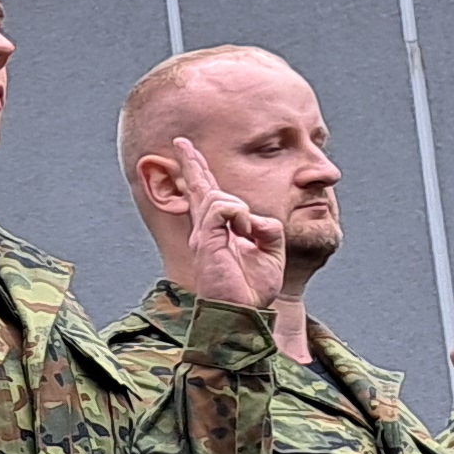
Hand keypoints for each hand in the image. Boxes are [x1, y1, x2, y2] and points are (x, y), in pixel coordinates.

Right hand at [171, 138, 287, 310]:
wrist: (242, 312)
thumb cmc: (252, 289)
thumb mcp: (271, 251)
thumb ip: (267, 228)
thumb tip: (255, 218)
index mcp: (220, 232)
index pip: (211, 197)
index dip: (201, 174)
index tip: (190, 152)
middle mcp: (207, 231)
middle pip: (199, 188)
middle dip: (191, 163)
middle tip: (181, 142)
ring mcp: (204, 235)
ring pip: (217, 195)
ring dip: (239, 209)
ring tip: (247, 233)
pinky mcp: (206, 240)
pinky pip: (222, 207)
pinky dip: (238, 214)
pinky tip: (243, 231)